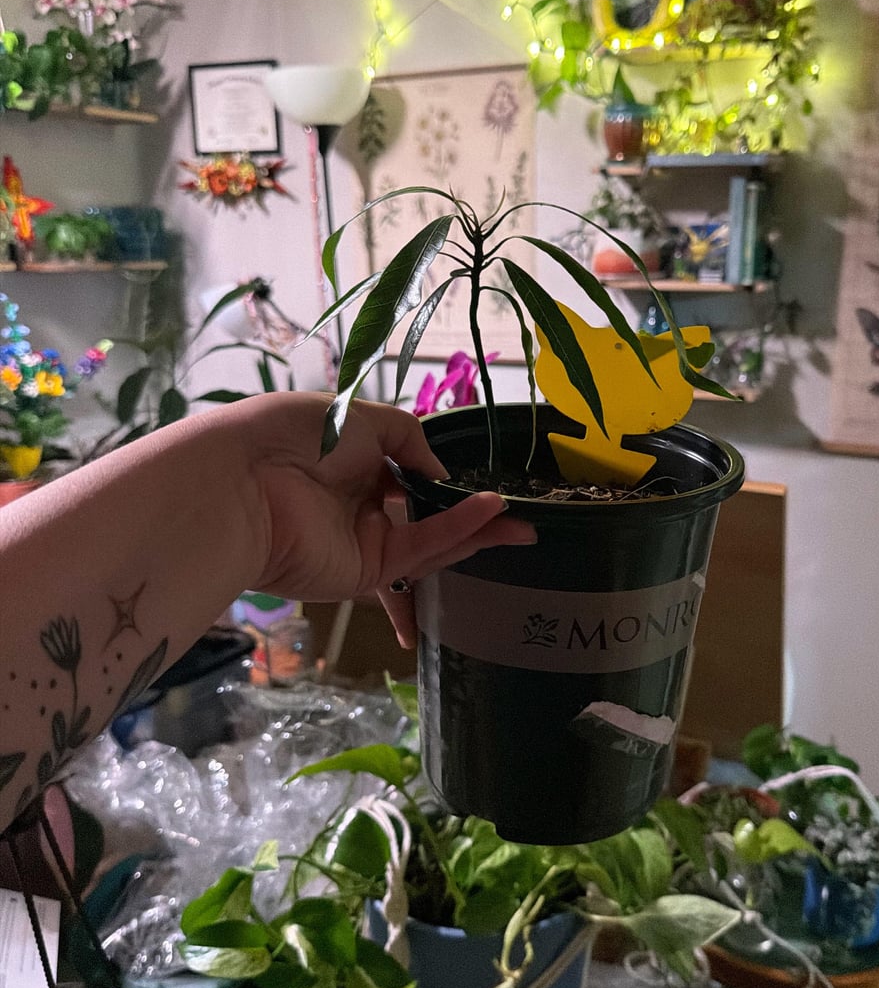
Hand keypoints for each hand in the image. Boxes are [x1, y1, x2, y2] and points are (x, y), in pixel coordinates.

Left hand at [237, 393, 534, 646]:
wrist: (246, 482)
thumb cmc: (295, 435)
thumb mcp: (360, 415)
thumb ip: (408, 437)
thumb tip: (440, 470)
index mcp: (349, 463)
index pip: (404, 476)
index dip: (441, 478)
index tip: (481, 477)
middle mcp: (358, 505)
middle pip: (425, 515)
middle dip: (472, 516)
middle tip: (521, 514)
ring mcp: (363, 542)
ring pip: (431, 540)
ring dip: (478, 530)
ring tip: (524, 525)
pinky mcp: (367, 572)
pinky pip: (420, 549)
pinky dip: (457, 532)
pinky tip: (491, 513)